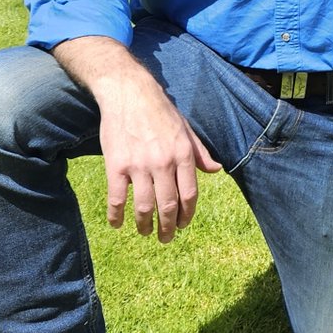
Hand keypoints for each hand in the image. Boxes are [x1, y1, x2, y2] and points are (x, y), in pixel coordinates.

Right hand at [53, 37, 220, 242]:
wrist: (129, 93)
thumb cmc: (161, 111)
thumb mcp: (186, 129)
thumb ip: (200, 153)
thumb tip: (216, 170)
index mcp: (184, 154)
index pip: (190, 194)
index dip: (187, 215)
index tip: (184, 225)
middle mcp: (164, 162)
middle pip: (168, 206)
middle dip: (168, 227)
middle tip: (166, 238)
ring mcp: (139, 166)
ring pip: (144, 207)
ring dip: (144, 225)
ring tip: (144, 232)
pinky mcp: (116, 166)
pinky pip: (117, 199)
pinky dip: (116, 216)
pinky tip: (118, 224)